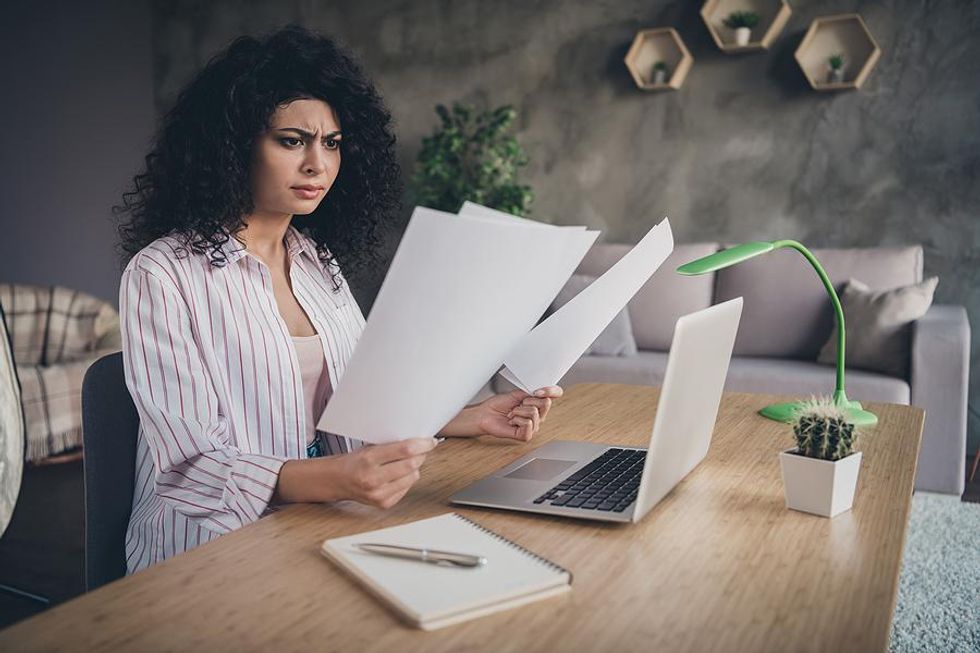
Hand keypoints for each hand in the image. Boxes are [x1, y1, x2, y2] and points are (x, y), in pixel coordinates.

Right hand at [275, 437, 436, 508]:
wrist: (337, 481)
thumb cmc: (354, 462)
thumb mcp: (369, 447)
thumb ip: (391, 445)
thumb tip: (419, 441)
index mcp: (368, 459)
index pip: (404, 450)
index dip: (422, 444)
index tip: (430, 441)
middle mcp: (373, 478)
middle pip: (411, 465)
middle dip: (421, 455)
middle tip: (422, 449)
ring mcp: (378, 494)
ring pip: (412, 477)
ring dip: (414, 468)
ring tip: (405, 463)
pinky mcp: (383, 504)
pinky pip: (407, 488)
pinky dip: (407, 480)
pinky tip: (397, 476)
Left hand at [440, 386, 563, 441]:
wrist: (485, 414)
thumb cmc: (499, 405)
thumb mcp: (518, 393)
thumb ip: (532, 392)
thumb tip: (544, 393)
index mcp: (538, 403)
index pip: (556, 394)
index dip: (551, 391)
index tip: (538, 390)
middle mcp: (538, 415)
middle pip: (546, 403)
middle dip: (528, 400)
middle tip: (517, 404)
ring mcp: (533, 426)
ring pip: (534, 413)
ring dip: (518, 411)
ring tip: (512, 414)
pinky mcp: (526, 435)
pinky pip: (528, 424)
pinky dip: (517, 420)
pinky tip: (512, 421)